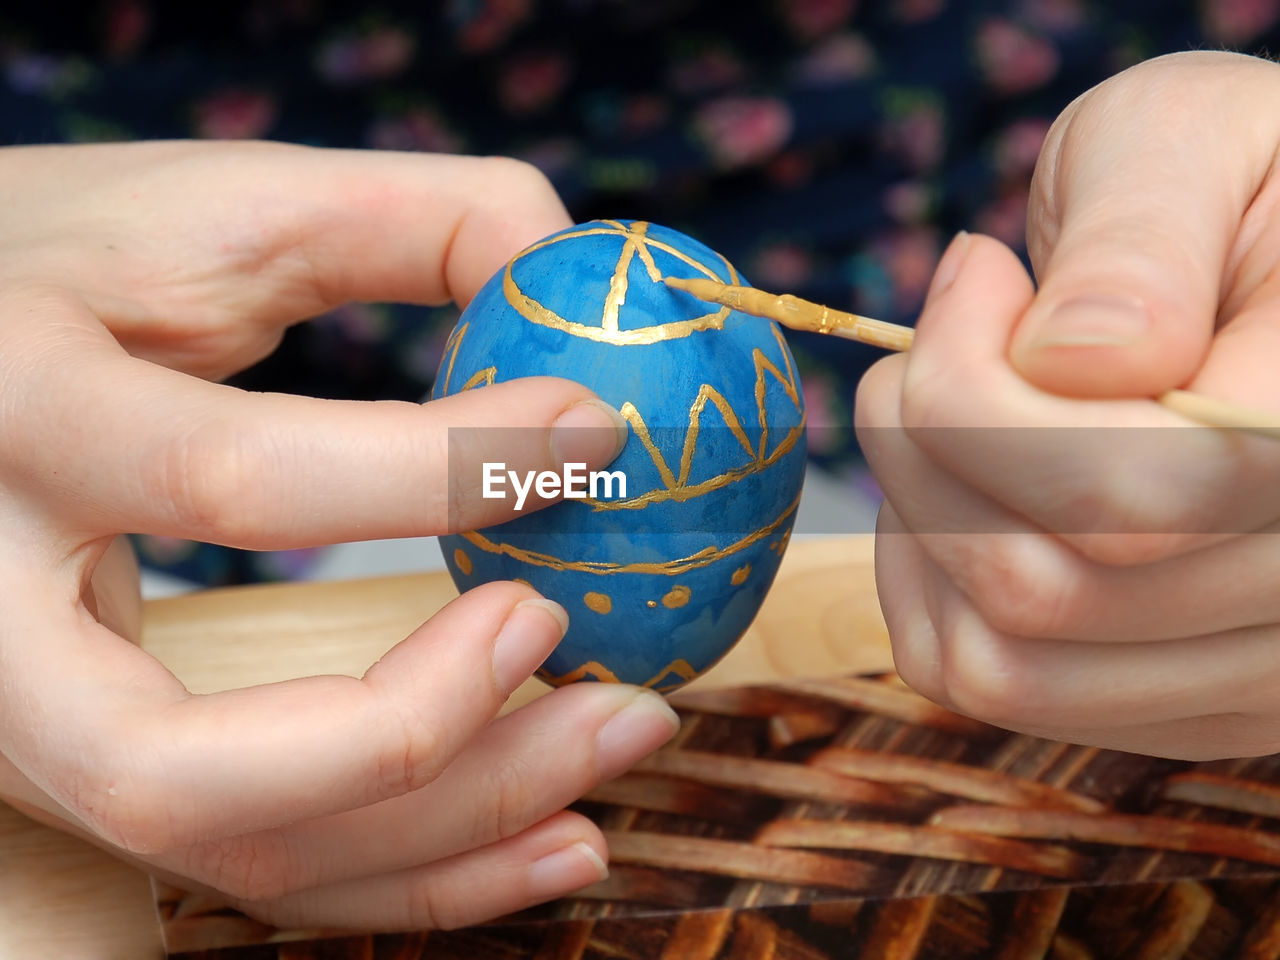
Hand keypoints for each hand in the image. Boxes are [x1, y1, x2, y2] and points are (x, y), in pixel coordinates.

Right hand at [0, 141, 679, 928]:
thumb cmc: (78, 264)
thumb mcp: (220, 209)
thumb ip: (410, 221)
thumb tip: (575, 273)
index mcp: (19, 412)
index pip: (233, 477)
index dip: (447, 466)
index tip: (598, 430)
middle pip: (179, 766)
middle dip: (421, 732)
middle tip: (577, 644)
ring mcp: (19, 716)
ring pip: (228, 846)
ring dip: (455, 831)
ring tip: (619, 739)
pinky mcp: (87, 762)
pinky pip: (256, 856)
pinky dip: (414, 872)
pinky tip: (552, 835)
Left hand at [856, 51, 1279, 759]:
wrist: (1261, 275)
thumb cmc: (1231, 189)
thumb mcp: (1189, 143)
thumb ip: (1141, 240)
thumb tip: (1077, 363)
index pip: (1118, 491)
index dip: (973, 389)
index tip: (974, 275)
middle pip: (1037, 592)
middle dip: (925, 446)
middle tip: (934, 341)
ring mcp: (1252, 668)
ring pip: (1000, 665)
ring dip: (918, 522)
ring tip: (949, 414)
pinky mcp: (1179, 699)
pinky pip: (986, 682)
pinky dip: (925, 582)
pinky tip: (959, 485)